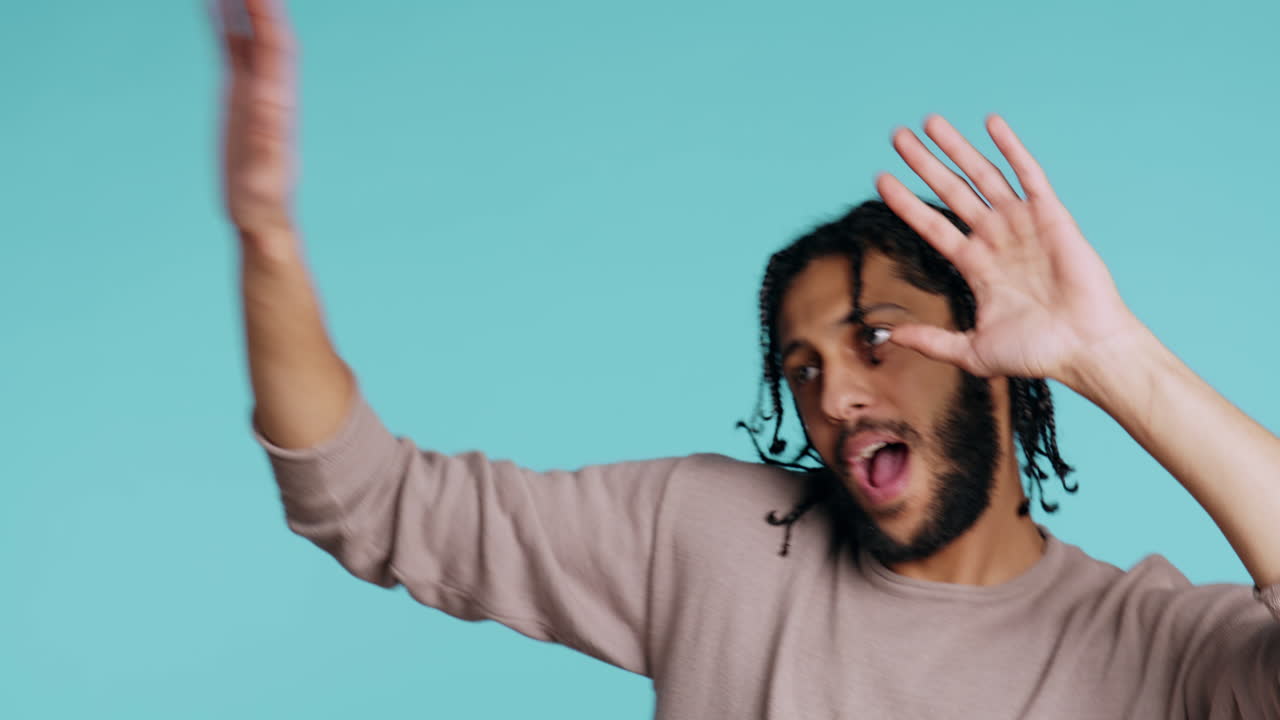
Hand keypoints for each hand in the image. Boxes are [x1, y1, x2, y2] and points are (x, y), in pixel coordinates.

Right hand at [211, 0, 297, 248]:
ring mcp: (253, 91)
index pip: (277, 50)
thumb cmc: (264, 205)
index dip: (269, 20)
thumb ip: (267, 154)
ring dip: (240, 7)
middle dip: (257, 4)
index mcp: (277, 104)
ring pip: (248, 38)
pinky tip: (213, 7)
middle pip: (266, 34)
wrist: (260, 215)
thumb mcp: (263, 181)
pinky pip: (231, 54)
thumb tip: (269, 116)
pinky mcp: (238, 99)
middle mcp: (269, 91)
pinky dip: (223, 28)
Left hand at [875, 114, 1143, 385]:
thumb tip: (889, 336)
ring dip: (957, 149)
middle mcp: (996, 240)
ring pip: (982, 177)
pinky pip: (1028, 175)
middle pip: (951, 192)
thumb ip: (931, 341)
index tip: (880, 179)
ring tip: (930, 123)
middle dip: (924, 164)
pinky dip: (1011, 148)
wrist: (1084, 348)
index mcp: (976, 266)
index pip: (932, 226)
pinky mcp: (1051, 217)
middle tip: (898, 136)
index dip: (906, 203)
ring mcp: (1022, 225)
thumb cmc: (1036, 353)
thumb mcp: (972, 351)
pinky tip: (991, 123)